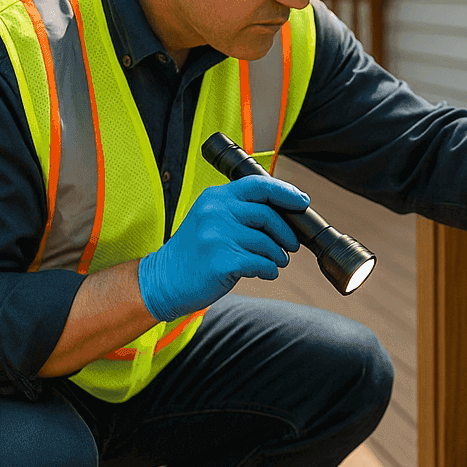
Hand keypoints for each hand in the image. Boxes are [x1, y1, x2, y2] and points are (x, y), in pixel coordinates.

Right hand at [136, 176, 308, 320]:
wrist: (164, 280)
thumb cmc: (194, 252)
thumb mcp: (211, 219)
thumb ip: (240, 211)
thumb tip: (286, 212)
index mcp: (215, 197)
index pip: (259, 186)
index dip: (286, 192)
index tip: (302, 202)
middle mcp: (215, 212)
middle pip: (269, 216)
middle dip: (286, 233)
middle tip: (290, 246)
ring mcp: (217, 236)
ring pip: (268, 244)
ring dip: (277, 256)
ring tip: (274, 262)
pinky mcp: (221, 261)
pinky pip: (262, 264)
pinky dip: (269, 270)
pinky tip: (264, 272)